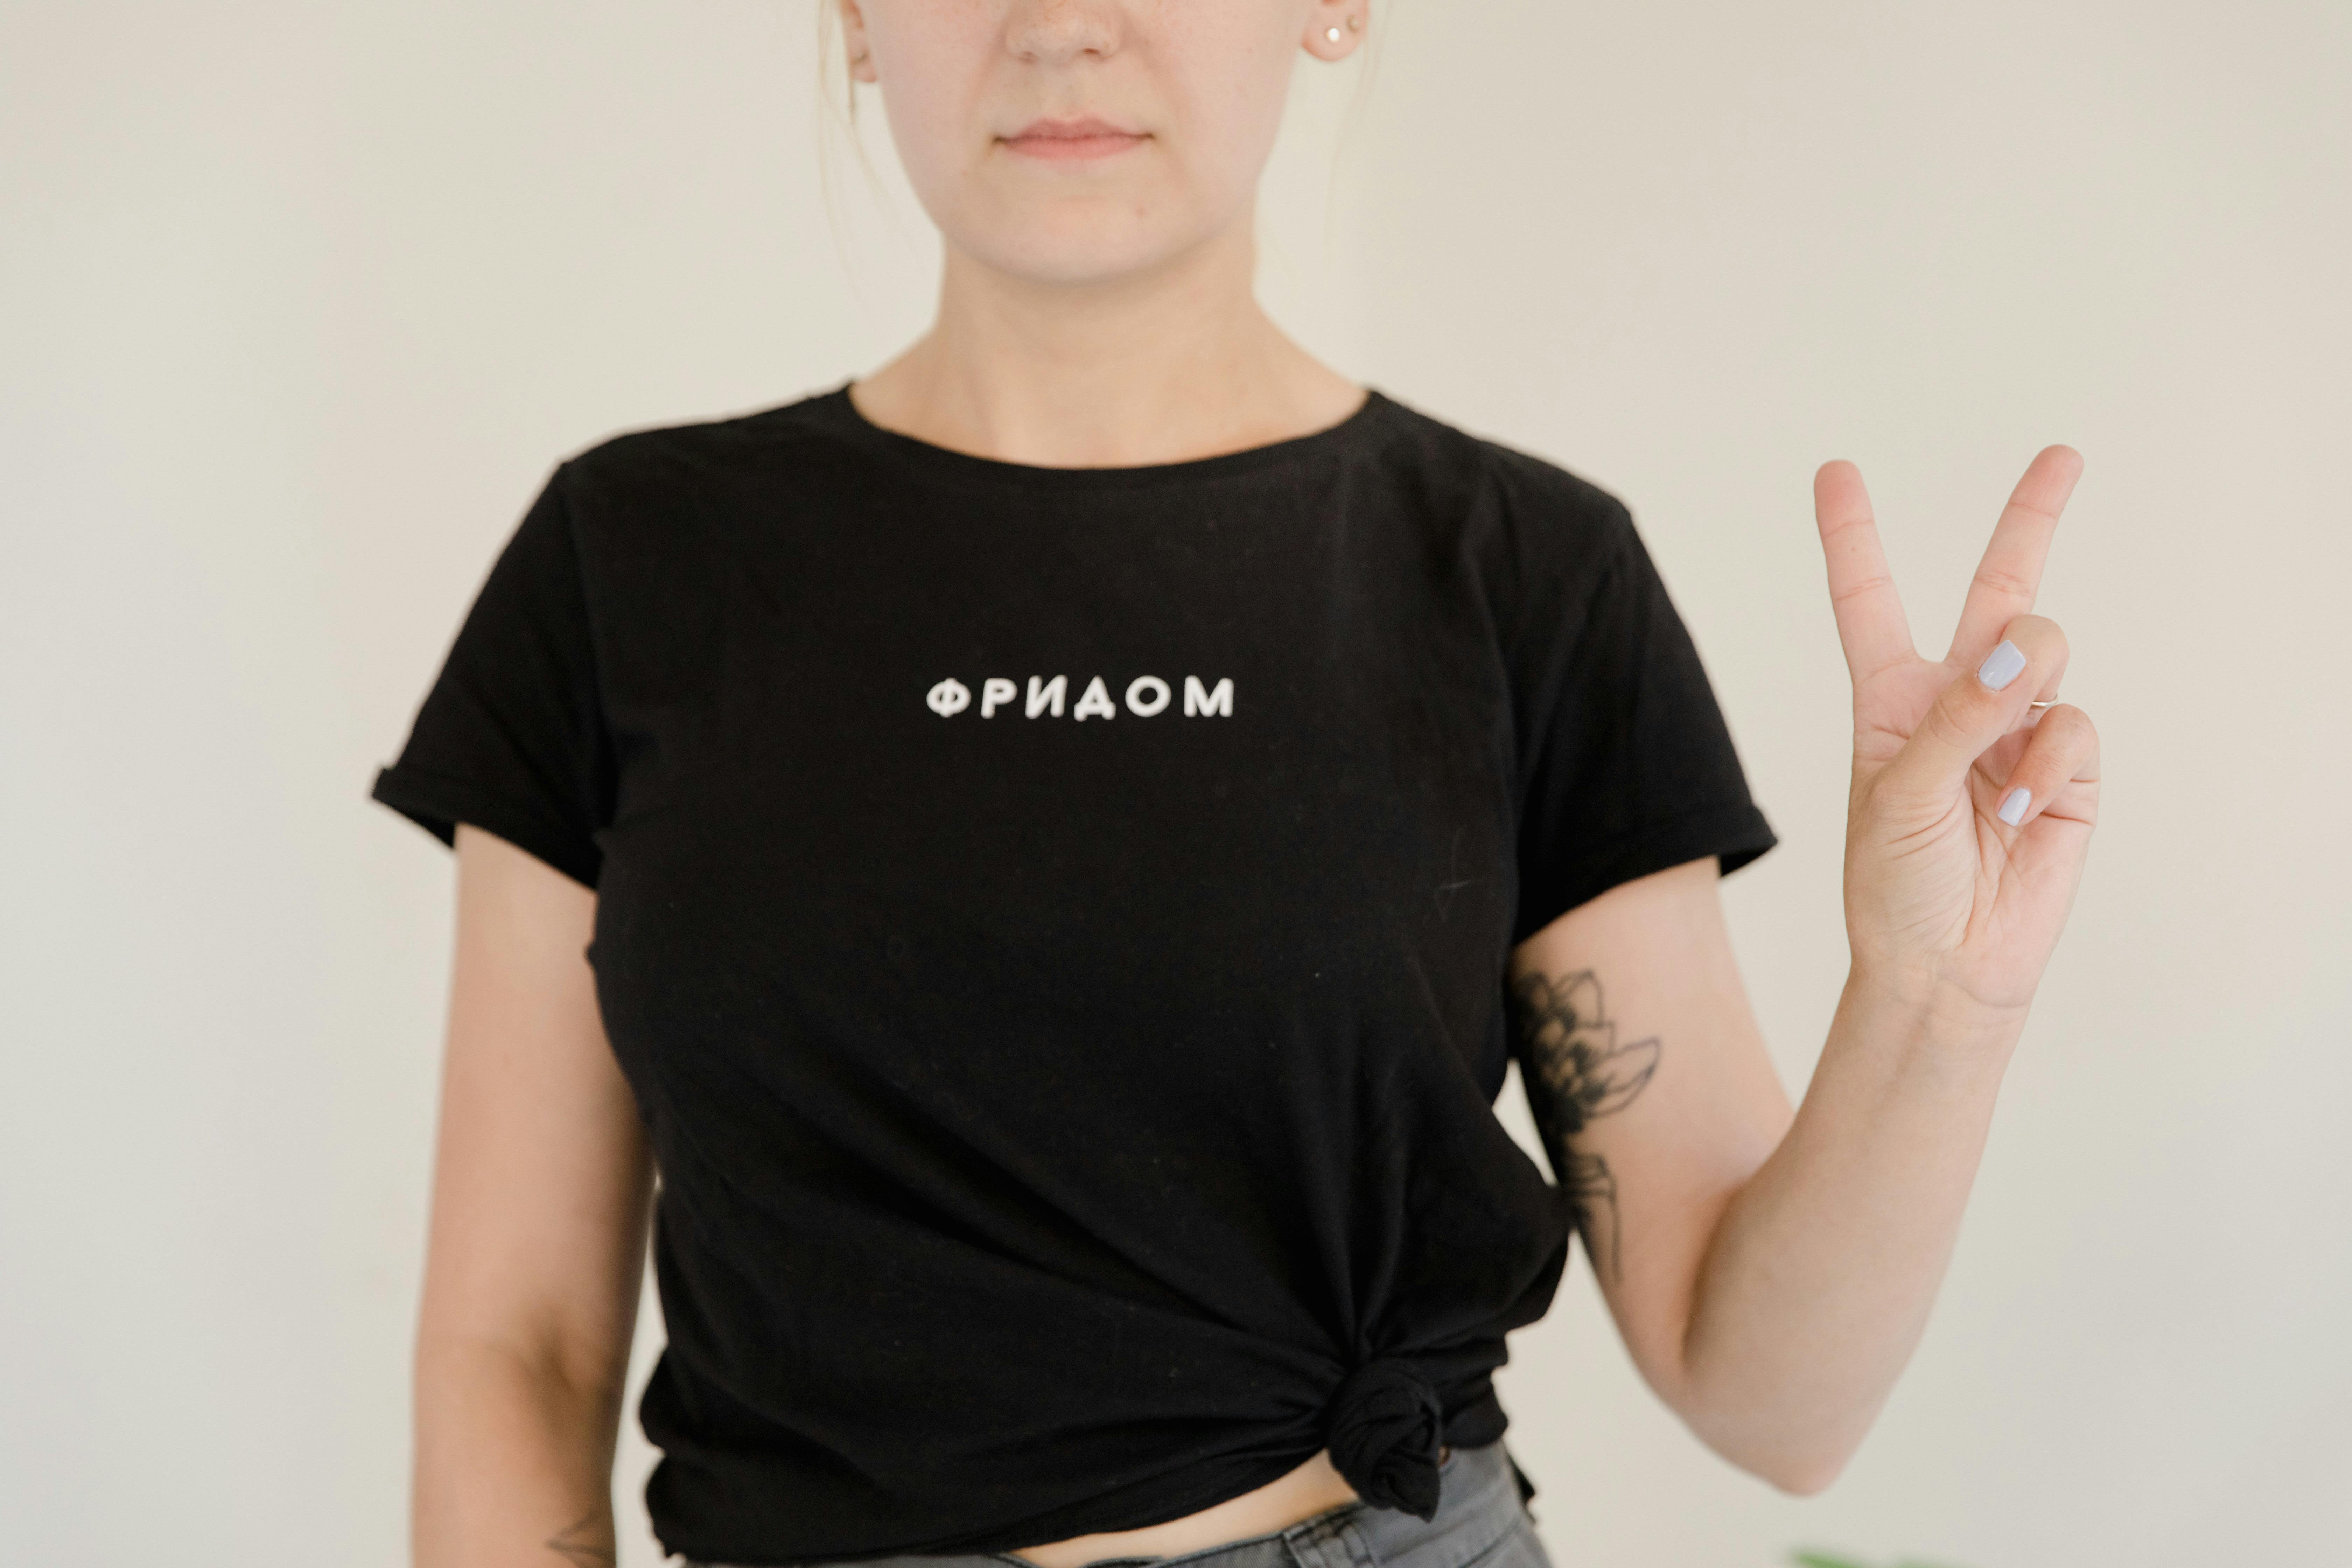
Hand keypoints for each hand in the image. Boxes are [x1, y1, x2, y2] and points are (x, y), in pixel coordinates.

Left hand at [1812, 447, 2099, 1027]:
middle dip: (2032, 518)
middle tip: (2062, 456)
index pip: (1869, 601)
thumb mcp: (1898, 795)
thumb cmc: (1896, 884)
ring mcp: (2018, 727)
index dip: (1852, 536)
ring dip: (2025, 692)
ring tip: (1997, 779)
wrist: (1944, 964)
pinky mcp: (2067, 766)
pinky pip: (2073, 725)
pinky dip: (2047, 765)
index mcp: (1890, 697)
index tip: (1837, 471)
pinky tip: (2020, 811)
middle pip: (1997, 589)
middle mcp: (1957, 699)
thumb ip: (1955, 719)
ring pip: (2044, 651)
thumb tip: (2017, 656)